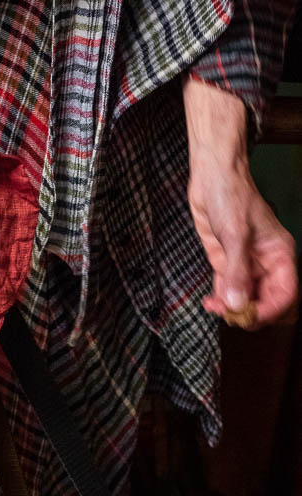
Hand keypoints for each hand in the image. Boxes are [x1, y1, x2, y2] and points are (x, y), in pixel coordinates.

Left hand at [188, 164, 297, 325]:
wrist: (211, 178)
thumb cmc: (232, 197)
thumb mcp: (236, 234)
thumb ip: (237, 271)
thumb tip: (238, 303)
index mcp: (279, 256)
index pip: (285, 294)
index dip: (270, 310)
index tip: (249, 317)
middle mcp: (265, 263)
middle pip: (265, 301)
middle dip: (248, 312)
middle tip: (228, 314)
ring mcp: (245, 265)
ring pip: (245, 298)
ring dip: (231, 309)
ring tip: (214, 307)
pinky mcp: (226, 263)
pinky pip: (227, 289)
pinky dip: (220, 299)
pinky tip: (210, 302)